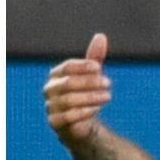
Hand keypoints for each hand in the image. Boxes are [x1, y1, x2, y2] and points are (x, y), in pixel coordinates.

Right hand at [42, 32, 114, 148]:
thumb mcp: (91, 75)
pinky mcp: (54, 122)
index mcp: (56, 75)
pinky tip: (97, 108)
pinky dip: (85, 111)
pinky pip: (69, 116)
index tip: (99, 68)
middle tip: (109, 83)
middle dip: (90, 83)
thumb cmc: (84, 94)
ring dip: (91, 97)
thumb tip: (101, 36)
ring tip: (108, 96)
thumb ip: (95, 57)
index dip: (82, 66)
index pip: (66, 67)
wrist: (80, 123)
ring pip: (70, 100)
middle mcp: (50, 89)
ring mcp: (50, 106)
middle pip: (68, 83)